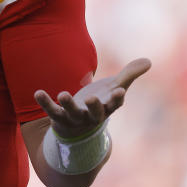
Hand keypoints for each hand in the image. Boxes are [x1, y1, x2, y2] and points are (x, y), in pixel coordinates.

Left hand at [34, 57, 151, 138]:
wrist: (78, 125)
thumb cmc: (99, 102)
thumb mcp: (114, 87)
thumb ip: (129, 74)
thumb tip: (149, 61)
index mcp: (107, 108)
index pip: (114, 104)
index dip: (117, 98)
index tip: (120, 90)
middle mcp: (92, 116)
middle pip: (95, 114)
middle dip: (94, 106)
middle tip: (92, 98)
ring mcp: (74, 118)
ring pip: (72, 114)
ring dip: (68, 105)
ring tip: (63, 94)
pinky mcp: (58, 117)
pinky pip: (51, 111)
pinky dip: (45, 102)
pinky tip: (38, 92)